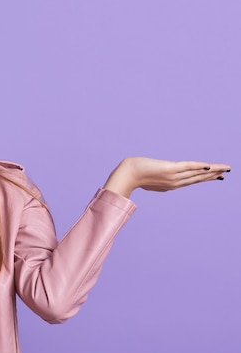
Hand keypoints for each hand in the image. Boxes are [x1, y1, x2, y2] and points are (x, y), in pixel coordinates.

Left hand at [103, 157, 230, 197]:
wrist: (126, 175)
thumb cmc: (132, 175)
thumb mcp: (146, 178)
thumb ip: (154, 178)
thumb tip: (158, 176)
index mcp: (169, 185)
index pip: (190, 181)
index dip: (203, 178)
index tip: (214, 176)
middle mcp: (174, 183)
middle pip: (197, 178)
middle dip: (212, 176)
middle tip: (225, 172)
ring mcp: (173, 177)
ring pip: (196, 174)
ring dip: (212, 171)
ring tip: (225, 169)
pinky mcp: (170, 169)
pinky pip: (190, 167)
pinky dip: (201, 167)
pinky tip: (211, 167)